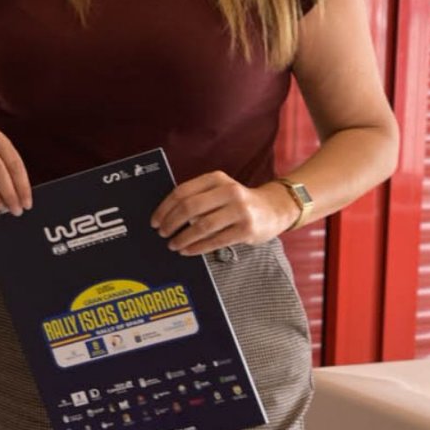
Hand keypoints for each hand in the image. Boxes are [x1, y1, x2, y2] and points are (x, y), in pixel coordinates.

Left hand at [151, 171, 300, 255]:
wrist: (274, 209)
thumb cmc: (237, 202)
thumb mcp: (218, 190)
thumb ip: (197, 197)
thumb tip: (164, 216)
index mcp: (216, 178)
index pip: (182, 192)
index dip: (164, 208)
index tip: (154, 221)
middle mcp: (229, 191)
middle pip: (189, 207)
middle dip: (171, 223)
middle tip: (162, 233)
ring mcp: (240, 210)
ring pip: (202, 226)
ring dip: (183, 238)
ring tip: (173, 245)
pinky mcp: (247, 229)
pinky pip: (216, 240)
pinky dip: (198, 247)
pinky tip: (187, 251)